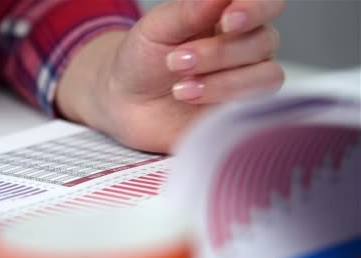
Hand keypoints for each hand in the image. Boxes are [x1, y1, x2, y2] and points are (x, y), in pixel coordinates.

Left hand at [57, 0, 284, 151]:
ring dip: (223, 82)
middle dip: (219, 52)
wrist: (124, 101)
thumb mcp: (157, 28)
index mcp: (230, 17)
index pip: (265, 4)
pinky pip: (255, 107)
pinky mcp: (239, 113)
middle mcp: (246, 47)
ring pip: (266, 76)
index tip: (228, 19)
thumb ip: (190, 10)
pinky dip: (224, 101)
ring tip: (179, 89)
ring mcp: (246, 82)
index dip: (254, 9)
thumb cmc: (142, 59)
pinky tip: (191, 98)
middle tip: (176, 61)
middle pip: (262, 42)